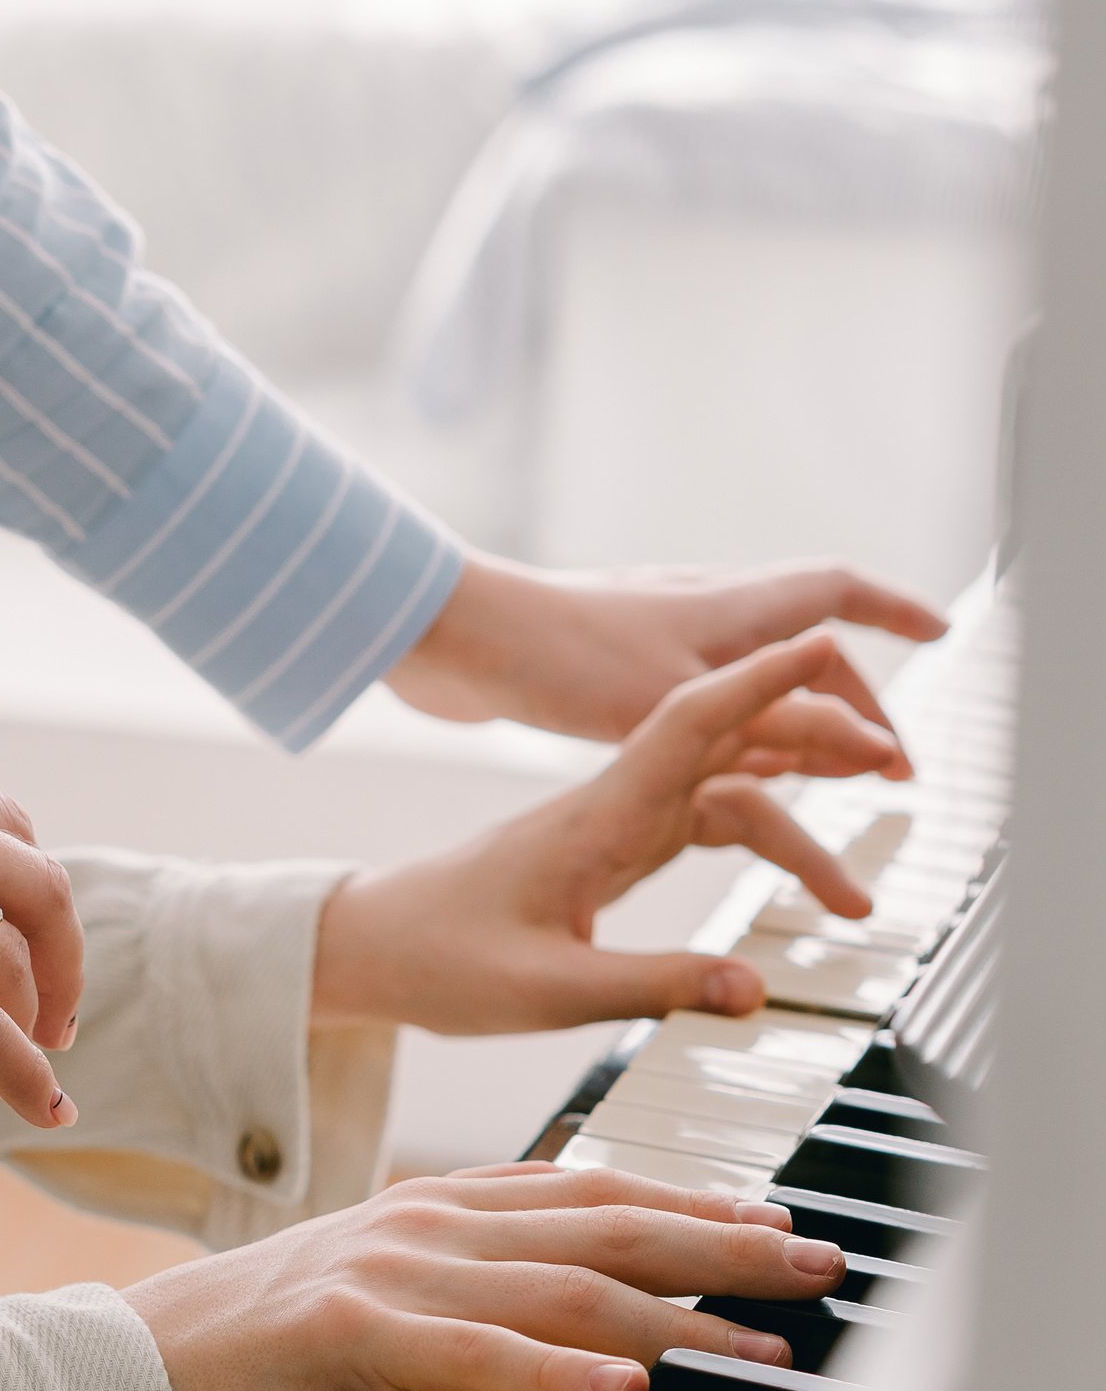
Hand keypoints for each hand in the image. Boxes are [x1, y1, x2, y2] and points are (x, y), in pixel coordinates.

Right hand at [126, 1162, 844, 1390]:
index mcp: (434, 1208)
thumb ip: (468, 1294)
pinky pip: (467, 1354)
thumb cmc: (255, 1357)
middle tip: (818, 1266)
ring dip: (676, 1324)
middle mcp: (423, 1223)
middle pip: (603, 1228)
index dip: (694, 1205)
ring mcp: (383, 1272)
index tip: (779, 1224)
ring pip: (559, 1290)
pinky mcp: (341, 1335)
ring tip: (762, 1350)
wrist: (126, 1370)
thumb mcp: (380, 1304)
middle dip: (723, 1245)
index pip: (591, 1195)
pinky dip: (552, 1375)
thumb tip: (577, 1322)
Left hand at [316, 634, 896, 1034]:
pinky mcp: (606, 845)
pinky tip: (791, 862)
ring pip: (723, 794)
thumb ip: (652, 987)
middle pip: (730, 749)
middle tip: (898, 762)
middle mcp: (612, 805)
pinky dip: (753, 834)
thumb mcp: (545, 992)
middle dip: (816, 743)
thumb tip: (751, 990)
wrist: (372, 945)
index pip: (691, 724)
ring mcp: (611, 821)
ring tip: (857, 894)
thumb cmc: (440, 959)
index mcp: (596, 818)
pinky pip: (697, 821)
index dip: (762, 680)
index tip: (828, 641)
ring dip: (795, 818)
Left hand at [388, 550, 945, 763]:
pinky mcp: (605, 670)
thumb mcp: (674, 725)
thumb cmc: (553, 666)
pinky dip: (733, 733)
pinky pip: (697, 701)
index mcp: (726, 615)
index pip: (837, 598)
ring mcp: (649, 639)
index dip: (896, 614)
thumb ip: (770, 742)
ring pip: (747, 680)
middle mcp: (696, 614)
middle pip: (800, 653)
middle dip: (853, 704)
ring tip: (822, 775)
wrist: (447, 643)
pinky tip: (722, 770)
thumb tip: (843, 791)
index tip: (944, 633)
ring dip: (792, 722)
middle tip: (887, 765)